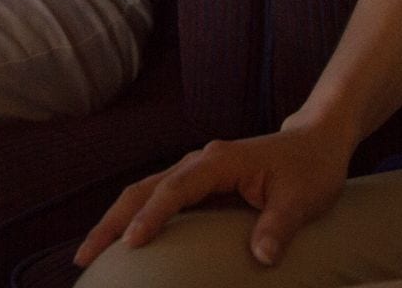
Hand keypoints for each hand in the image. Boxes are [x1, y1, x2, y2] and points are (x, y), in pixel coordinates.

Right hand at [73, 123, 350, 268]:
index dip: (152, 216)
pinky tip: (121, 241)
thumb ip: (280, 226)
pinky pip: (156, 199)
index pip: (175, 190)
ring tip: (89, 254)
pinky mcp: (196, 183)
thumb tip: (262, 258)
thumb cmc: (310, 169)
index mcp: (218, 162)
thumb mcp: (302, 199)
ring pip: (142, 192)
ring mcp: (193, 171)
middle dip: (112, 222)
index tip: (132, 243)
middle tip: (86, 257)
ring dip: (114, 220)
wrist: (315, 142)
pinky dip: (133, 217)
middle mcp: (197, 162)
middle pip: (143, 189)